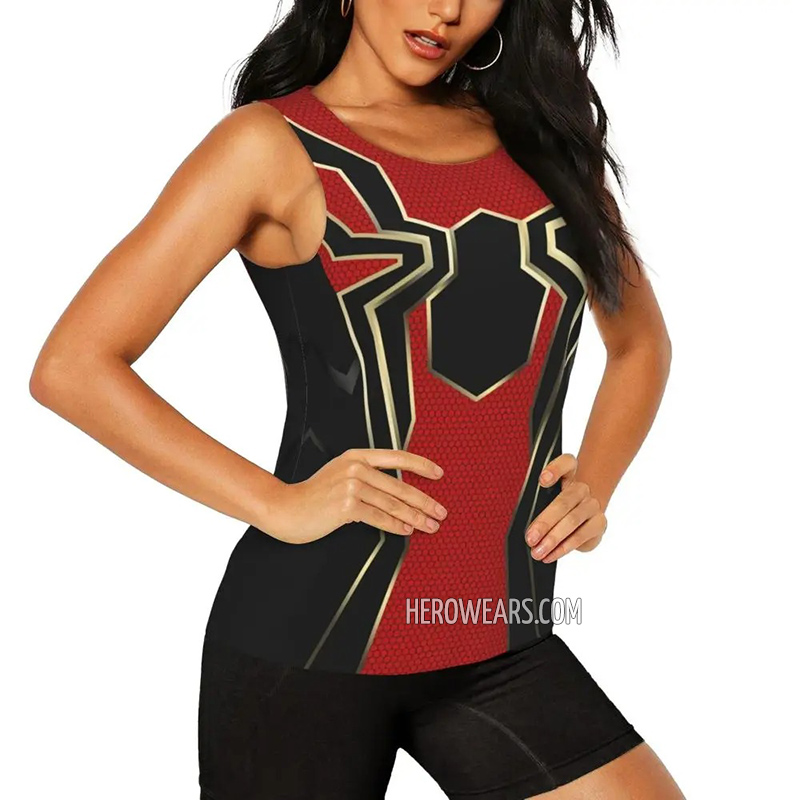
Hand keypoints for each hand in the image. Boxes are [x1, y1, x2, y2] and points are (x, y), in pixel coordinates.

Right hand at [266, 448, 447, 543]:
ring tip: (429, 525)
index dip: (421, 465)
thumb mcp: (339, 475)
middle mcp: (355, 467)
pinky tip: (407, 530)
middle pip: (399, 485)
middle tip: (440, 512)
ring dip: (415, 516)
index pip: (397, 457)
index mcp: (356, 456)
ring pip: (392, 503)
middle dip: (424, 501)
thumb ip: (364, 478)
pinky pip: (379, 517)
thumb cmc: (312, 496)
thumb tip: (395, 496)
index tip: (438, 474)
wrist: (284, 508)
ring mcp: (351, 485)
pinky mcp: (346, 505)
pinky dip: (396, 525)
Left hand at [525, 453, 606, 562]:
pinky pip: (581, 536)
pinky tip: (551, 554)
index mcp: (569, 472)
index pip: (565, 463)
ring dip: (553, 539)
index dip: (554, 470)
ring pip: (572, 521)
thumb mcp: (547, 496)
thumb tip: (525, 522)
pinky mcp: (599, 523)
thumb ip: (538, 499)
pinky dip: (563, 548)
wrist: (586, 511)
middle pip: (563, 502)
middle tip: (530, 537)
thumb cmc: (560, 503)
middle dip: (545, 522)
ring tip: (538, 551)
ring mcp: (592, 505)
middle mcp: (582, 487)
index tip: (542, 480)